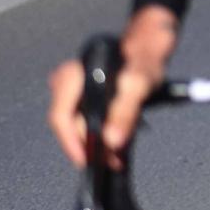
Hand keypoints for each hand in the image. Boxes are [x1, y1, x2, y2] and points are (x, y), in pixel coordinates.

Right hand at [49, 6, 177, 169]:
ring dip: (96, 141)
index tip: (85, 160)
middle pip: (70, 123)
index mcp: (73, 76)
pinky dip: (99, 131)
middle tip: (109, 161)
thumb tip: (112, 142)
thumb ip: (125, 112)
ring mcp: (73, 89)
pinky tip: (114, 143)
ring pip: (78, 123)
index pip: (60, 116)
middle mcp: (67, 82)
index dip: (70, 142)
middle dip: (89, 145)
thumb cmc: (143, 62)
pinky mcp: (83, 95)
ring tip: (115, 156)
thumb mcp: (138, 86)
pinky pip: (85, 118)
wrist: (149, 49)